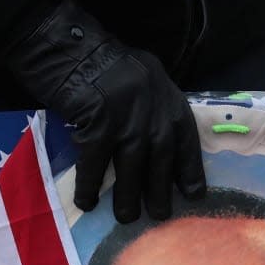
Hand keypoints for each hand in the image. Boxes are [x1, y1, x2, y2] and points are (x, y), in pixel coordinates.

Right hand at [5, 0, 205, 221]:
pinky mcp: (97, 126)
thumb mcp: (144, 79)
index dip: (190, 170)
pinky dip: (90, 186)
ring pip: (132, 168)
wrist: (69, 45)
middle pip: (160, 160)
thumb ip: (154, 108)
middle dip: (160, 191)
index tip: (194, 195)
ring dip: (129, 197)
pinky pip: (95, 166)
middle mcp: (152, 111)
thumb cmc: (104, 62)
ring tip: (127, 218)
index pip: (186, 141)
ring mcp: (126, 119)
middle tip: (160, 216)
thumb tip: (157, 145)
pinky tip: (87, 202)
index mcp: (167, 98)